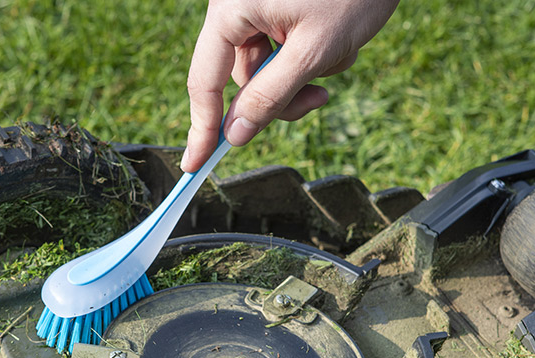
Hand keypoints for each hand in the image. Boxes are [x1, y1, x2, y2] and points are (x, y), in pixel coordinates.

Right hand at [182, 0, 399, 171]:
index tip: (194, 164)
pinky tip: (339, 39)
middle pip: (242, 78)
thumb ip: (270, 96)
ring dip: (303, 75)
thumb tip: (236, 135)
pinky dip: (311, 57)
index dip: (202, 127)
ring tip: (340, 51)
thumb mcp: (313, 51)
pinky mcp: (277, 10)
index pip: (205, 81)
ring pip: (268, 70)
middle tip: (319, 99)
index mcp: (231, 10)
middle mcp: (236, 8)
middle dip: (282, 94)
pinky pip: (284, 51)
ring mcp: (257, 8)